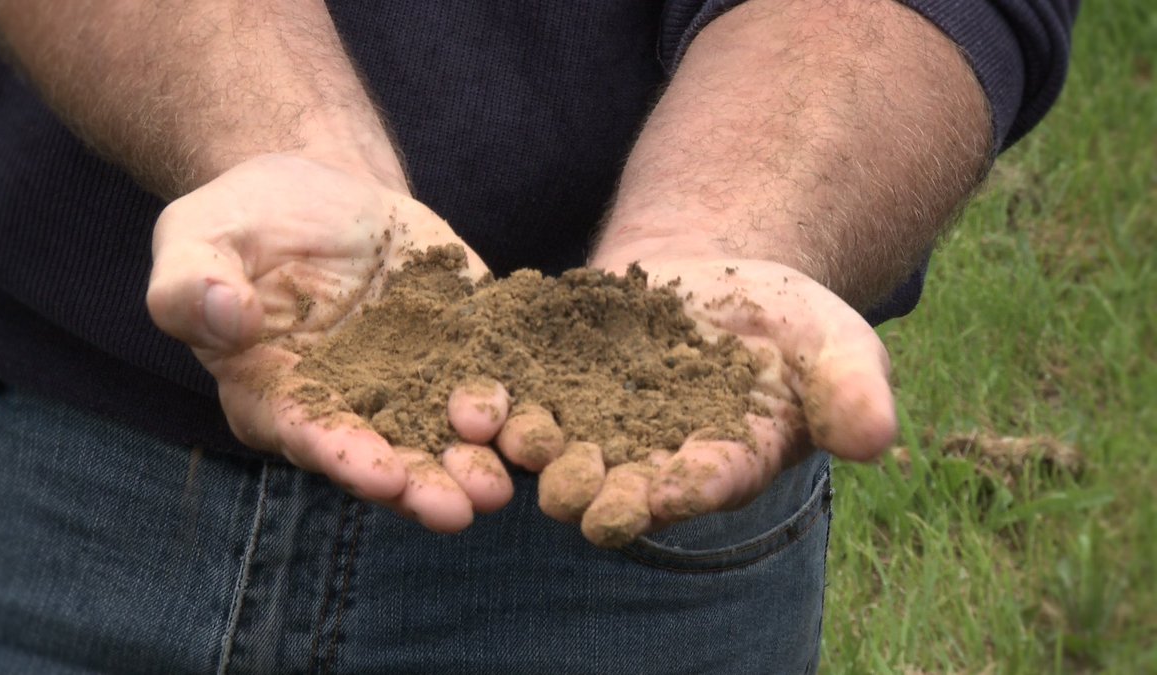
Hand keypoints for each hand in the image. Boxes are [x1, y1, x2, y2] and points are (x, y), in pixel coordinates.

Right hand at [146, 153, 513, 531]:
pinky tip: (540, 419)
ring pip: (445, 431)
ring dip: (476, 461)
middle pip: (388, 454)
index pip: (311, 435)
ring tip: (505, 482)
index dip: (346, 458)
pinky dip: (515, 399)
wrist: (317, 191)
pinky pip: (490, 372)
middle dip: (423, 485)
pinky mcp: (460, 342)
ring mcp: (411, 377)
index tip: (381, 475)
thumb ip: (193, 284)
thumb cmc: (242, 222)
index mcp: (278, 394)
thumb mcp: (197, 239)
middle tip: (460, 509)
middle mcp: (350, 403)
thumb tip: (225, 317)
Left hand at [537, 253, 897, 545]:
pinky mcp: (555, 388)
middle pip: (623, 484)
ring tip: (523, 442)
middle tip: (574, 495)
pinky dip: (506, 398)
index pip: (706, 484)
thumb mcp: (834, 341)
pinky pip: (525, 397)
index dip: (685, 488)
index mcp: (725, 464)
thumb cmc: (786, 318)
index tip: (664, 494)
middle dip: (599, 490)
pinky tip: (486, 390)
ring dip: (541, 452)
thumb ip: (852, 390)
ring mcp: (598, 427)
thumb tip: (877, 438)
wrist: (714, 275)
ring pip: (562, 449)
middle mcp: (654, 461)